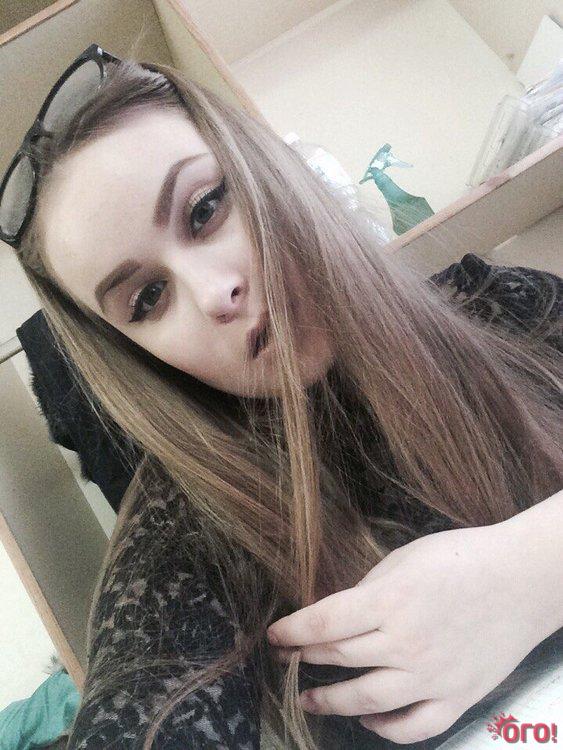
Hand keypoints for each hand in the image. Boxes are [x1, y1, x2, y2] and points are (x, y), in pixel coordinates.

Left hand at [266, 523, 547, 744]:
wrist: (521, 579)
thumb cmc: (462, 558)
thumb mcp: (405, 559)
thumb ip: (369, 590)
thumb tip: (340, 615)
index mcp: (388, 601)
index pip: (323, 623)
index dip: (291, 631)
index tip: (274, 635)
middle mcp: (404, 644)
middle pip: (338, 658)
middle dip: (303, 659)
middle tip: (286, 659)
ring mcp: (431, 676)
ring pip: (366, 700)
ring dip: (330, 702)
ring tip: (308, 699)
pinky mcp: (457, 697)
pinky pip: (414, 727)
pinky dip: (385, 729)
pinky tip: (368, 720)